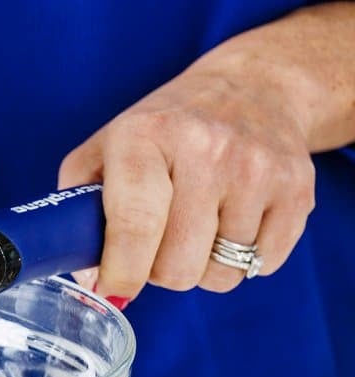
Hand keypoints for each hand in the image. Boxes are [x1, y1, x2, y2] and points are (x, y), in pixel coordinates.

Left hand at [58, 60, 315, 303]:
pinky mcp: (297, 190)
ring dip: (201, 266)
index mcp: (146, 136)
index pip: (134, 223)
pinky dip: (242, 260)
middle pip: (177, 265)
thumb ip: (79, 211)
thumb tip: (93, 283)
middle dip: (159, 271)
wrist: (254, 88)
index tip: (114, 288)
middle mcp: (206, 149)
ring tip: (196, 228)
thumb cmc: (166, 129)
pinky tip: (232, 222)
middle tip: (157, 245)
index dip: (122, 271)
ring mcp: (257, 169)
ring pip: (220, 274)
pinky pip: (261, 266)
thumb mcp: (106, 148)